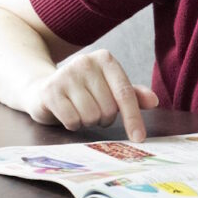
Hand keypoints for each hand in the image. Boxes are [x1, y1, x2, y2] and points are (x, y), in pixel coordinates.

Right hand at [21, 49, 157, 141]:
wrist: (43, 89)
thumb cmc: (84, 90)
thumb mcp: (109, 88)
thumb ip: (132, 95)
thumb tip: (154, 101)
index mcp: (105, 59)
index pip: (125, 93)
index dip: (133, 118)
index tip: (139, 138)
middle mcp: (86, 62)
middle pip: (108, 108)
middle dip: (103, 118)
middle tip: (93, 110)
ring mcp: (66, 74)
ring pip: (90, 116)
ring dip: (88, 121)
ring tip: (80, 110)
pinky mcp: (50, 90)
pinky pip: (72, 120)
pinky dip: (72, 124)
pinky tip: (67, 113)